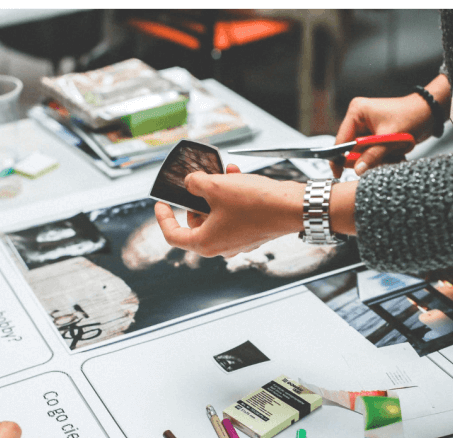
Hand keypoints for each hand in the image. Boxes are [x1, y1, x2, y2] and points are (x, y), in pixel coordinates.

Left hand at [155, 164, 304, 257]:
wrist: (291, 207)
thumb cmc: (256, 204)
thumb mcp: (216, 186)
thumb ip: (195, 183)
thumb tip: (191, 183)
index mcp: (206, 243)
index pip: (173, 235)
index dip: (163, 218)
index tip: (161, 204)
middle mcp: (221, 247)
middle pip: (196, 223)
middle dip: (196, 200)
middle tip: (199, 183)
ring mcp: (237, 241)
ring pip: (216, 216)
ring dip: (216, 194)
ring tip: (223, 175)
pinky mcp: (251, 233)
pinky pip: (233, 215)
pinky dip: (231, 198)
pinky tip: (236, 178)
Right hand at [331, 95, 431, 176]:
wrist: (429, 113)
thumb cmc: (411, 116)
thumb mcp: (389, 138)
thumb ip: (372, 156)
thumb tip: (357, 170)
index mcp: (357, 112)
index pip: (341, 139)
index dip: (339, 157)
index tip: (337, 173)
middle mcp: (359, 118)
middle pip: (352, 148)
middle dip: (366, 158)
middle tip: (381, 160)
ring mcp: (367, 126)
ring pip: (363, 152)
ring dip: (377, 158)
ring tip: (393, 155)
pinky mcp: (375, 134)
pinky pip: (372, 152)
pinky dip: (382, 156)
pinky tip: (395, 153)